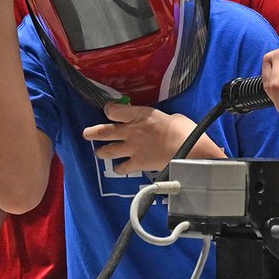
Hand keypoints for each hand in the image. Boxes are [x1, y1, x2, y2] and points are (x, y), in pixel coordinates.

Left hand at [82, 103, 222, 173]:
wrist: (191, 151)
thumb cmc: (184, 130)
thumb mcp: (171, 116)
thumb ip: (157, 120)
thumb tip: (158, 123)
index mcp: (139, 115)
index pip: (112, 110)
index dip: (109, 109)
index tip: (110, 110)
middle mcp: (131, 131)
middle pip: (104, 131)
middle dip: (92, 132)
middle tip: (86, 133)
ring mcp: (132, 149)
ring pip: (107, 151)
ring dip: (102, 152)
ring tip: (100, 152)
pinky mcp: (138, 164)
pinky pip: (121, 168)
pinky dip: (119, 168)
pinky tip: (120, 168)